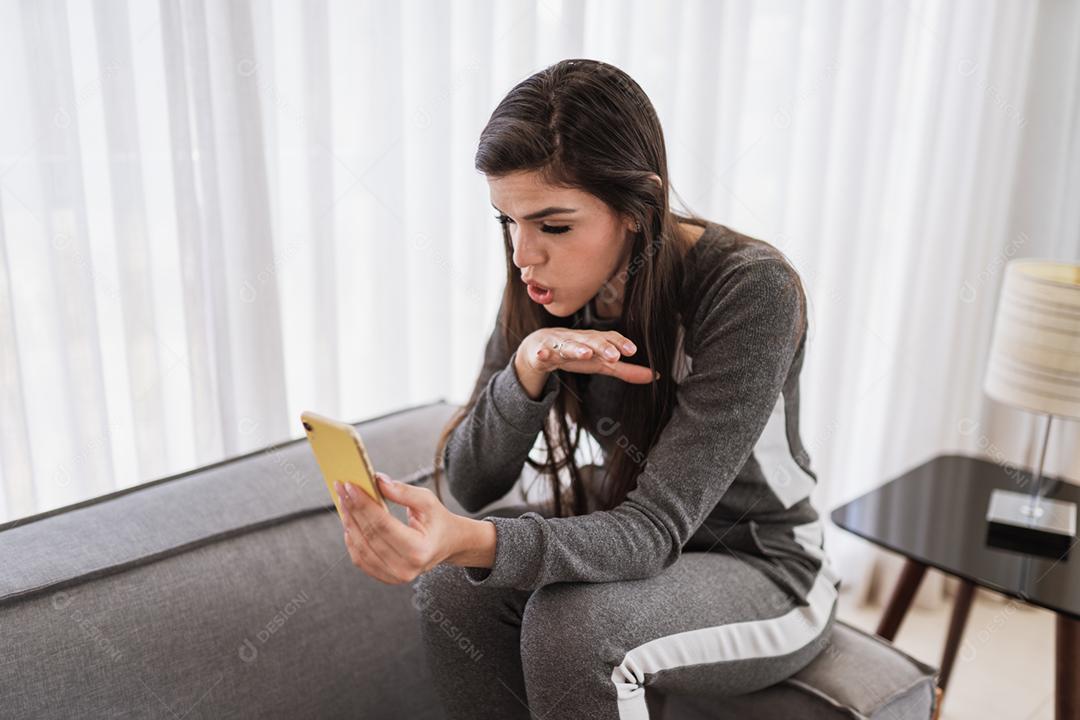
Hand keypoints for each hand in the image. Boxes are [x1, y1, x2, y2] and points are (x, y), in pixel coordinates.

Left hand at [335, 473, 465, 584]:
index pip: (383, 525)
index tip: (350, 486)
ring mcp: (394, 576)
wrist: (447, 544)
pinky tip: (350, 522)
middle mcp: (406, 568)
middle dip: (352, 509)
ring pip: (360, 548)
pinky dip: (352, 540)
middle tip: (342, 489)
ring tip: (344, 503)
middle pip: (369, 535)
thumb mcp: (428, 501)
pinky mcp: (386, 577)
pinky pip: (361, 559)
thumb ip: (403, 492)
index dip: (364, 504)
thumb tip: (377, 481)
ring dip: (349, 523)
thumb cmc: (437, 521)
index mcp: (419, 550)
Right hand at [517, 328, 658, 392]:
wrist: (539, 346)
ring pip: (568, 346)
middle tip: (614, 355)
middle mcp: (579, 339)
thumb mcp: (601, 364)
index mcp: (594, 340)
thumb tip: (655, 376)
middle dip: (603, 346)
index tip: (632, 350)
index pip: (609, 338)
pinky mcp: (542, 352)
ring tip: (586, 354)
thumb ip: (626, 370)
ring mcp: (559, 344)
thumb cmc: (576, 354)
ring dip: (577, 349)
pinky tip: (542, 355)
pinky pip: (542, 353)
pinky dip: (542, 353)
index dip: (620, 343)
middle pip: (592, 341)